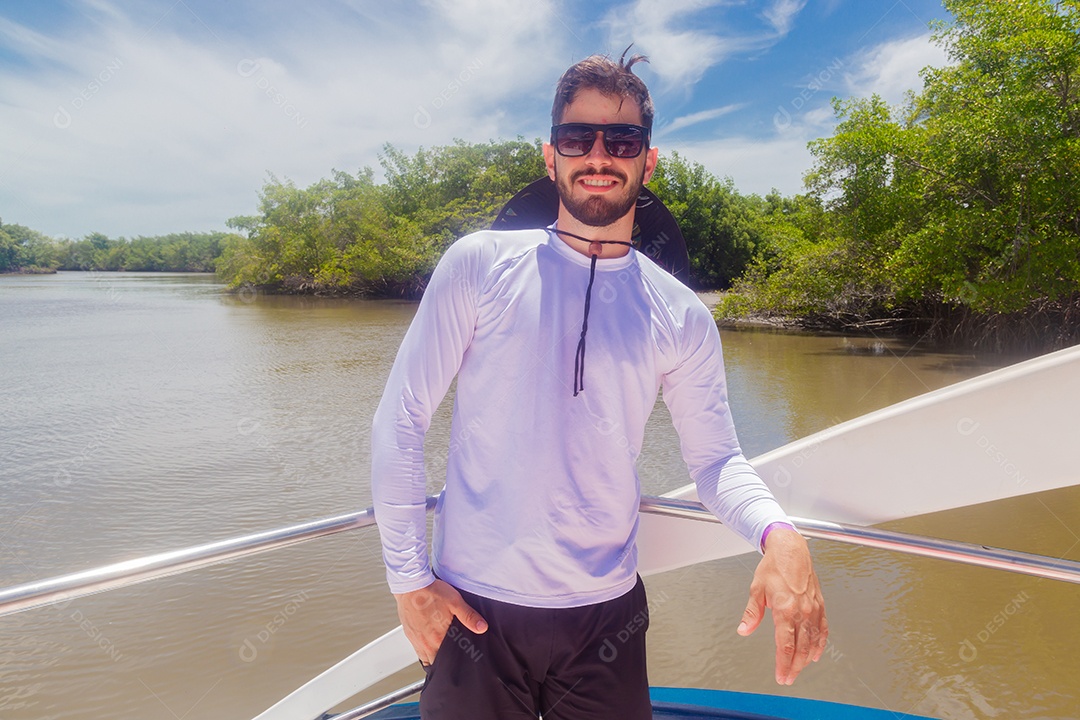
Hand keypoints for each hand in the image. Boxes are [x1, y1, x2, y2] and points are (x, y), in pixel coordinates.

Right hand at [394, 579, 487, 664]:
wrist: (410, 585)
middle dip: (443, 663)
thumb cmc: (431, 592)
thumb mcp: (455, 602)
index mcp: (438, 638)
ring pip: (425, 658)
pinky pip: (417, 650)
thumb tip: (482, 628)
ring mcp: (416, 639)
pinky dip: (424, 650)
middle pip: (435, 662)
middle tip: (452, 660)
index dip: (453, 665)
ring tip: (441, 654)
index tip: (459, 665)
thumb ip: (469, 616)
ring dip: (433, 657)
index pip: (446, 662)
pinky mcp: (409, 634)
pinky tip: (429, 643)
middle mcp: (425, 643)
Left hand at [737, 528, 827, 684]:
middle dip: (794, 666)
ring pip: (813, 641)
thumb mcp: (757, 589)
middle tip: (788, 678)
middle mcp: (802, 611)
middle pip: (801, 648)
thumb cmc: (774, 566)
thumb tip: (744, 630)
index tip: (781, 676)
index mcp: (785, 609)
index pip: (785, 645)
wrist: (791, 549)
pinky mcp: (820, 605)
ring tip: (799, 669)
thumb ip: (752, 613)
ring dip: (806, 658)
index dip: (783, 664)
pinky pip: (822, 629)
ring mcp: (813, 608)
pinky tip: (815, 653)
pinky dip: (820, 644)